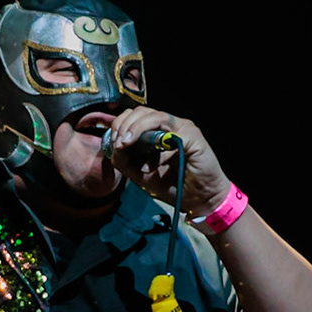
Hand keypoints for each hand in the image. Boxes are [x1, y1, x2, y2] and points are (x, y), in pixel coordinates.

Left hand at [105, 106, 234, 221]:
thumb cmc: (174, 186)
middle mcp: (170, 126)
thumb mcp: (141, 175)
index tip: (112, 143)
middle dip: (123, 125)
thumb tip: (112, 148)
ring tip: (124, 143)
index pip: (134, 118)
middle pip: (140, 112)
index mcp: (158, 133)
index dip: (120, 126)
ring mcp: (181, 128)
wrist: (199, 199)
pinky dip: (149, 133)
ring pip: (152, 115)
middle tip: (117, 143)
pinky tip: (142, 147)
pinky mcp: (191, 134)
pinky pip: (166, 125)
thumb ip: (126, 161)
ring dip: (133, 127)